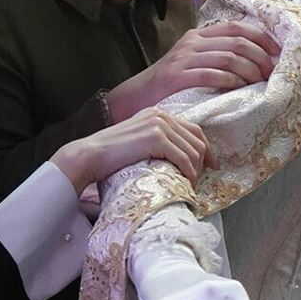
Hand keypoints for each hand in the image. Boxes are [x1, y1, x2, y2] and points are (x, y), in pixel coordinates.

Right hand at [52, 108, 216, 199]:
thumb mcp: (138, 140)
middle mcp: (161, 115)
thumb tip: (177, 158)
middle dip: (203, 162)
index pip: (193, 129)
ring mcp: (159, 125)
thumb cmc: (110, 155)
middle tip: (200, 180)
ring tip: (190, 185)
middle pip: (197, 139)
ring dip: (196, 171)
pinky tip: (185, 183)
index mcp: (157, 113)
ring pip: (193, 150)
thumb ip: (156, 141)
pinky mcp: (156, 138)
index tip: (210, 165)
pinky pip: (184, 158)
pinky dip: (189, 173)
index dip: (206, 148)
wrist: (89, 156)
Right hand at [107, 22, 279, 119]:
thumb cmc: (170, 85)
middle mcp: (192, 42)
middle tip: (272, 73)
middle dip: (260, 57)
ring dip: (250, 70)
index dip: (261, 38)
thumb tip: (254, 61)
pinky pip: (212, 74)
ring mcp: (184, 58)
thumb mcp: (193, 62)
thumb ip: (217, 56)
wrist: (134, 98)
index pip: (237, 28)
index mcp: (198, 35)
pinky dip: (231, 81)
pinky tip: (240, 89)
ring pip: (229, 57)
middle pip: (238, 42)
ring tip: (259, 82)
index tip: (278, 53)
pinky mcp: (177, 76)